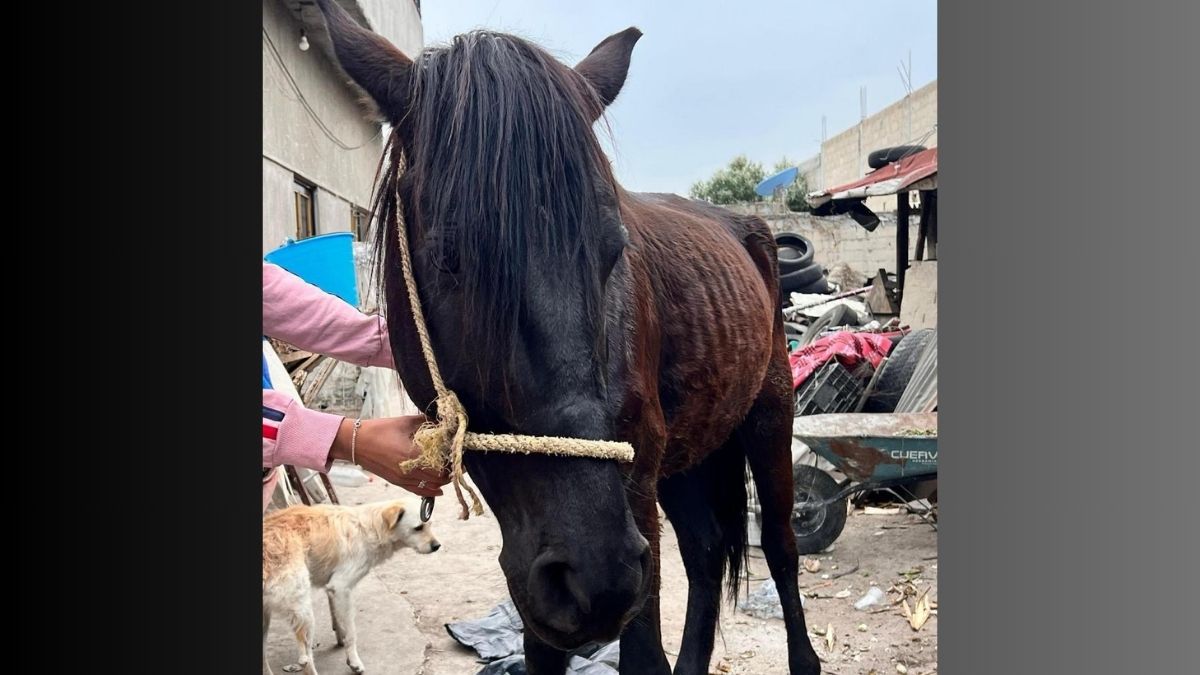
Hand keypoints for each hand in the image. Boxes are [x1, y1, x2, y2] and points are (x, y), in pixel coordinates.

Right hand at [330, 415, 451, 497]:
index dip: (453, 460)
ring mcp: (402, 479)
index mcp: (412, 454)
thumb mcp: (405, 422)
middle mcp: (409, 470)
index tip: (460, 453)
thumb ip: (425, 422)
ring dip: (442, 481)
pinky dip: (430, 490)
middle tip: (458, 463)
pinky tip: (439, 490)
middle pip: (438, 477)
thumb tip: (442, 421)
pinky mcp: (397, 482)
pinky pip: (418, 490)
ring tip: (450, 472)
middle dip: (450, 471)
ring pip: (430, 486)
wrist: (356, 443)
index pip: (441, 462)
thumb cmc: (380, 429)